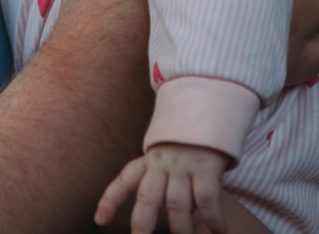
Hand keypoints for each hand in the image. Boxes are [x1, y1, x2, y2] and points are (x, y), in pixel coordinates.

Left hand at [96, 143, 230, 233]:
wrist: (210, 97)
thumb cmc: (191, 134)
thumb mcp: (170, 151)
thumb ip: (167, 178)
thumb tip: (180, 214)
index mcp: (150, 158)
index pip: (125, 179)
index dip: (110, 200)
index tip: (99, 220)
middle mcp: (162, 162)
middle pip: (147, 198)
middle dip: (142, 223)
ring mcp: (184, 163)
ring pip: (177, 205)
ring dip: (181, 228)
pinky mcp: (207, 164)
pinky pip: (207, 199)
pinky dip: (213, 219)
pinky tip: (219, 231)